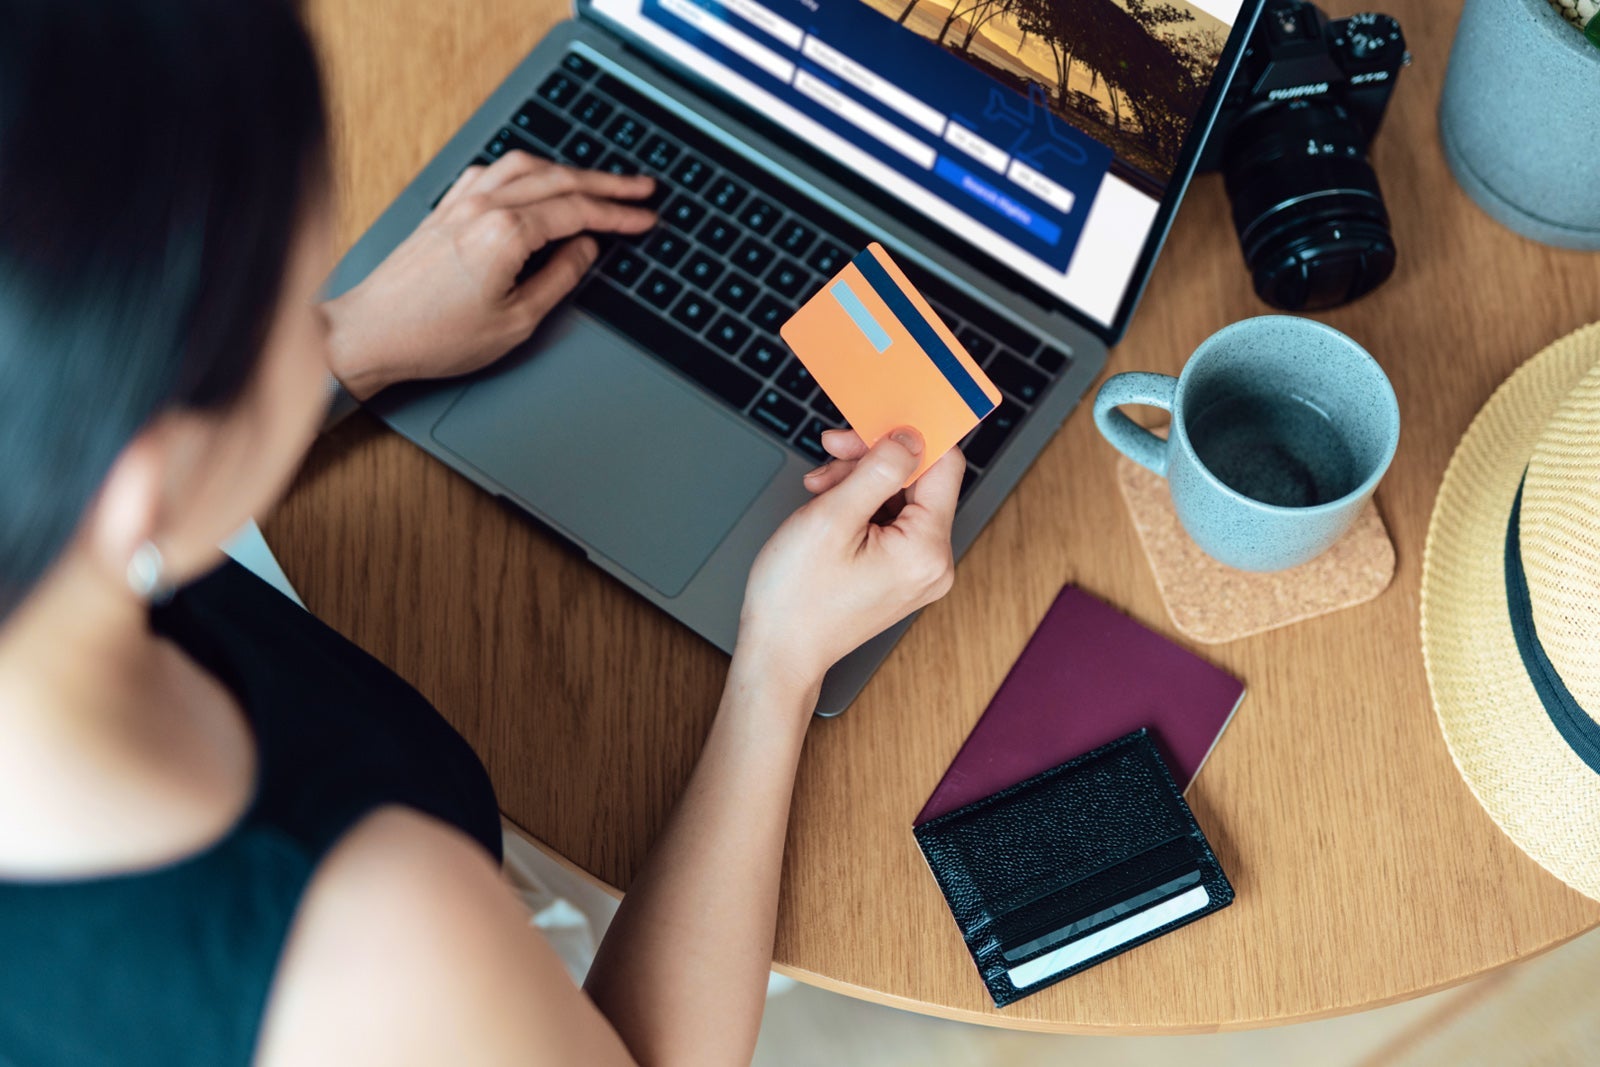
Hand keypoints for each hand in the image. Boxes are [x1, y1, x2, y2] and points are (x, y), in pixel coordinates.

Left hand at [323, 151, 656, 399]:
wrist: (370, 332)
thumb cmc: (434, 336)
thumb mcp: (515, 322)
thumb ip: (558, 279)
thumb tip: (584, 250)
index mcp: (506, 233)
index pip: (577, 212)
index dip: (618, 214)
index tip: (645, 218)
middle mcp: (483, 206)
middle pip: (558, 179)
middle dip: (606, 183)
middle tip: (640, 189)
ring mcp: (460, 202)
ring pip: (526, 166)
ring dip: (567, 170)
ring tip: (596, 183)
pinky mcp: (445, 207)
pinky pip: (494, 172)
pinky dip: (525, 171)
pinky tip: (535, 182)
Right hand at [735, 428, 964, 699]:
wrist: (779, 654)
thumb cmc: (795, 598)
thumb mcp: (832, 517)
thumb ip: (877, 469)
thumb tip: (910, 436)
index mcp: (926, 550)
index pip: (944, 465)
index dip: (908, 434)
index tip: (873, 419)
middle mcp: (934, 563)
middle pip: (920, 479)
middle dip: (873, 459)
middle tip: (831, 451)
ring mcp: (919, 571)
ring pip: (902, 497)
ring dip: (861, 480)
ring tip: (819, 488)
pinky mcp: (901, 575)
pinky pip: (892, 521)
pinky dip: (861, 505)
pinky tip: (829, 505)